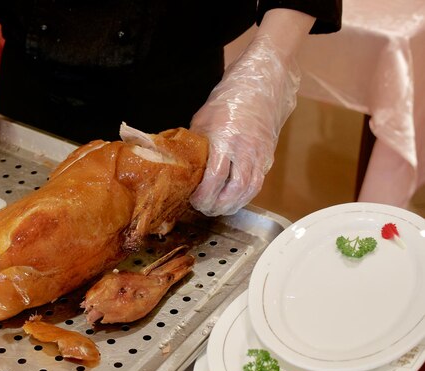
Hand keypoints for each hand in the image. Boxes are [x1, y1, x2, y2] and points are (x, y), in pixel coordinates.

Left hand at [189, 34, 300, 216]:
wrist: (263, 82)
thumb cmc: (229, 97)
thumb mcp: (203, 118)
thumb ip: (196, 145)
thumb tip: (182, 166)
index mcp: (226, 138)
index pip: (216, 177)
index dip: (204, 194)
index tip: (193, 199)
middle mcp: (246, 149)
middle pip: (235, 190)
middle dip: (218, 205)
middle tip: (204, 208)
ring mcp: (260, 154)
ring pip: (250, 190)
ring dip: (232, 205)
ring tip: (217, 207)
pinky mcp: (268, 156)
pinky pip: (258, 183)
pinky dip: (244, 196)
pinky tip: (232, 198)